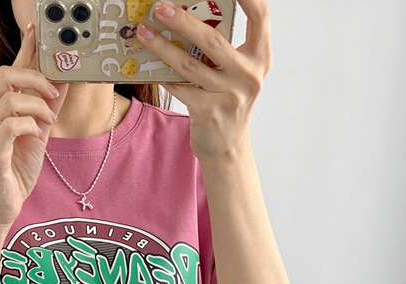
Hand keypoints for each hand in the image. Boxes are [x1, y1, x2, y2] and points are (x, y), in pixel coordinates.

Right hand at [0, 24, 67, 227]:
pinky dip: (28, 125)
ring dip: (36, 105)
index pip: (8, 71)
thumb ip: (47, 108)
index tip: (36, 33)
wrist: (3, 205)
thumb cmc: (16, 170)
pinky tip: (36, 134)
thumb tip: (63, 81)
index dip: (23, 50)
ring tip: (49, 119)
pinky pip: (10, 127)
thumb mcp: (38, 133)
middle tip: (53, 92)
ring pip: (9, 100)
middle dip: (34, 78)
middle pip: (5, 77)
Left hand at [137, 0, 271, 162]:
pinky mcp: (208, 111)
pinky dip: (163, 74)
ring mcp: (228, 94)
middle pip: (213, 39)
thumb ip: (225, 47)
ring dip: (163, 46)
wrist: (228, 147)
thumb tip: (194, 16)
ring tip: (145, 32)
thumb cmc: (229, 102)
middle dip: (183, 20)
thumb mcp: (237, 72)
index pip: (260, 15)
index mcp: (260, 56)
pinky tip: (149, 64)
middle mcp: (248, 74)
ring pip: (189, 64)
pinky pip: (180, 87)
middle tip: (162, 7)